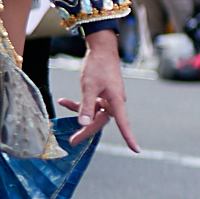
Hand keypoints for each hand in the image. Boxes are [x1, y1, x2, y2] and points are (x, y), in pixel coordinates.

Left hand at [63, 28, 139, 151]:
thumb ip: (86, 106)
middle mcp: (114, 101)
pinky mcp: (102, 93)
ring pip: (94, 113)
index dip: (129, 137)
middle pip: (101, 121)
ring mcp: (108, 98)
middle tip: (72, 141)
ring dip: (80, 112)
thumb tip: (84, 124)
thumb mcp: (89, 87)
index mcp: (116, 100)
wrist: (101, 48)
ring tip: (63, 104)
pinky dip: (79, 104)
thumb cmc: (98, 66)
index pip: (123, 123)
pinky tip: (65, 101)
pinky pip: (92, 104)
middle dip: (86, 129)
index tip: (136, 150)